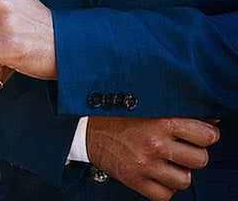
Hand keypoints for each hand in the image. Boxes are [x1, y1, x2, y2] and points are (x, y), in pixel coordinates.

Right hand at [86, 116, 219, 200]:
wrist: (85, 128)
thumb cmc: (116, 114)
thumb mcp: (147, 105)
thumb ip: (179, 112)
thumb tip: (211, 120)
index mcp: (160, 121)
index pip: (206, 135)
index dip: (207, 134)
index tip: (202, 133)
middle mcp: (155, 144)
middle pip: (200, 159)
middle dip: (193, 153)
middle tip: (180, 147)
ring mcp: (146, 165)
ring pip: (186, 180)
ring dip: (179, 171)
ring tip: (167, 160)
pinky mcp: (136, 181)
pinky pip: (167, 194)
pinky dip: (164, 186)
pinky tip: (156, 172)